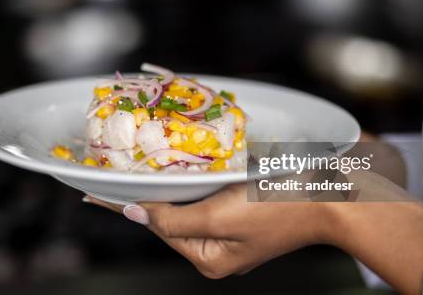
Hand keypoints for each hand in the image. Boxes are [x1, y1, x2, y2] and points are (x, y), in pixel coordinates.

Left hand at [85, 174, 422, 293]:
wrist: (331, 193)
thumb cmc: (278, 206)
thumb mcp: (219, 217)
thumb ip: (173, 218)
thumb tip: (135, 215)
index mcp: (210, 257)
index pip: (157, 226)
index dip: (123, 206)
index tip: (91, 192)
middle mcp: (217, 246)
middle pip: (170, 215)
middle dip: (144, 192)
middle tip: (112, 168)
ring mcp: (231, 228)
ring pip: (186, 202)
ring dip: (165, 182)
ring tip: (135, 164)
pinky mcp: (242, 210)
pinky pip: (206, 193)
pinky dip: (190, 178)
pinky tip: (175, 165)